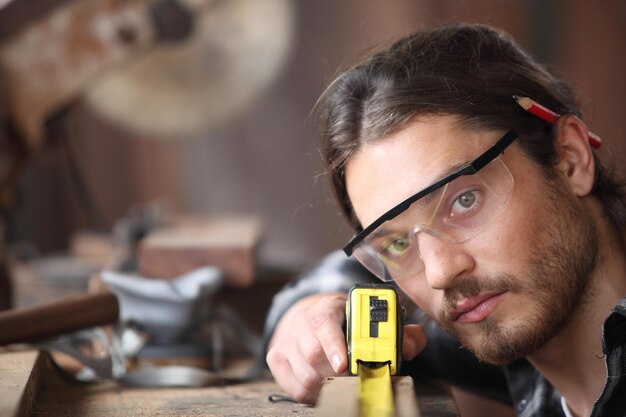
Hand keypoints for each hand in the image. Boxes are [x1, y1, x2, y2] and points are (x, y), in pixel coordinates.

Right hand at [266, 292, 427, 403]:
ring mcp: (286, 341)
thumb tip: (413, 339)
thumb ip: (394, 329)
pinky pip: (294, 387)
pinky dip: (312, 394)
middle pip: (313, 354)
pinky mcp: (276, 358)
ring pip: (304, 374)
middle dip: (336, 374)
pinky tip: (325, 388)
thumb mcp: (364, 317)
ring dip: (326, 385)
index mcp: (325, 307)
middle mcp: (301, 322)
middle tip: (355, 382)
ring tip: (342, 385)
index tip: (345, 365)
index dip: (334, 345)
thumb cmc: (340, 319)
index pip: (324, 323)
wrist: (304, 314)